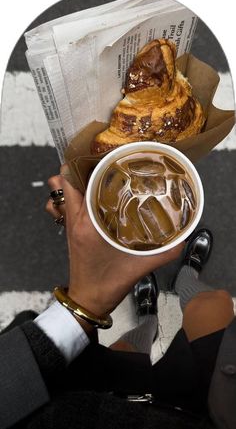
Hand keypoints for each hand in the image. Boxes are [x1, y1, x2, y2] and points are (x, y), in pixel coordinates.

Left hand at [46, 165, 182, 317]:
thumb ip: (163, 254)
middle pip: (67, 182)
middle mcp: (74, 219)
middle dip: (82, 167)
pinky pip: (71, 203)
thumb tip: (183, 240)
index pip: (72, 184)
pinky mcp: (73, 230)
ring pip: (67, 192)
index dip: (82, 165)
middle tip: (106, 161)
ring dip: (79, 180)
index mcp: (85, 224)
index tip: (102, 156)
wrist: (86, 301)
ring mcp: (71, 224)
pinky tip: (100, 194)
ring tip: (102, 173)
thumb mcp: (137, 268)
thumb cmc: (106, 284)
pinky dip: (80, 193)